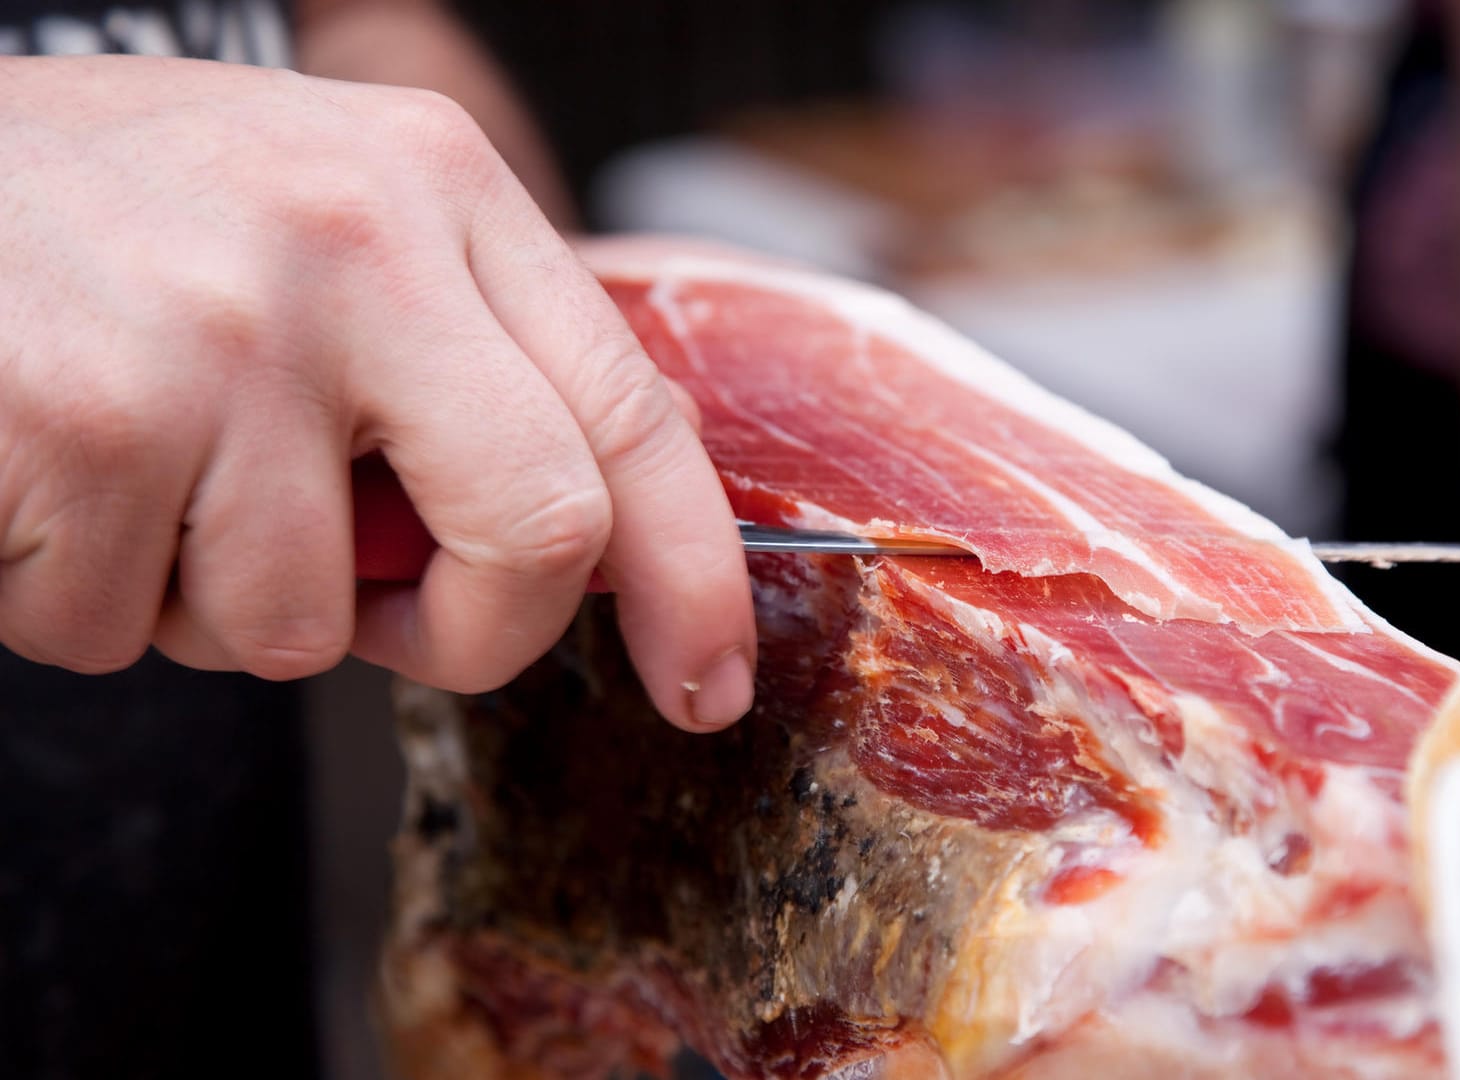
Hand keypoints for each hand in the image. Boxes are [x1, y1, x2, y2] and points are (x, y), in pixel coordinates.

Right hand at [0, 56, 755, 728]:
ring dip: (218, 607)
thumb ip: (465, 352)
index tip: (703, 680)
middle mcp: (355, 245)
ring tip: (142, 476)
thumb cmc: (124, 215)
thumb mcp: (332, 216)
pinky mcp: (85, 423)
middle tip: (397, 625)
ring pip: (304, 625)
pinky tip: (51, 478)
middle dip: (477, 634)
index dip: (692, 574)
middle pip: (540, 531)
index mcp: (439, 188)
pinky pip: (130, 633)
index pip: (632, 411)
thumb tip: (577, 534)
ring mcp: (223, 334)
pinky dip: (86, 599)